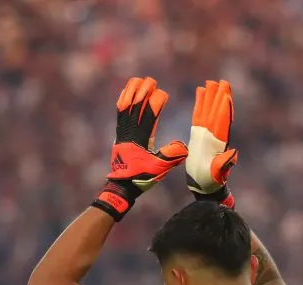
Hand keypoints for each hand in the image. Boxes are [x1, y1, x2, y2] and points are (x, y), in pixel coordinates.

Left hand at [92, 77, 188, 220]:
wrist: (121, 186)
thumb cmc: (141, 178)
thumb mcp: (159, 169)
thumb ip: (171, 157)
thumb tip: (184, 146)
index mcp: (141, 139)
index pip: (149, 116)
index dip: (156, 102)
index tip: (164, 93)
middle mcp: (130, 133)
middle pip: (135, 107)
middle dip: (143, 91)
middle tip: (151, 80)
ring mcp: (122, 133)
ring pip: (125, 107)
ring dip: (131, 92)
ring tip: (138, 80)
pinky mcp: (119, 135)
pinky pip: (119, 114)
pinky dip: (122, 101)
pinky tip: (126, 93)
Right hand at [186, 80, 237, 206]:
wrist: (204, 187)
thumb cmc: (209, 183)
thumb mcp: (216, 175)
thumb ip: (223, 165)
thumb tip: (233, 153)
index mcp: (218, 143)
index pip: (221, 122)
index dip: (223, 108)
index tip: (225, 94)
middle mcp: (214, 136)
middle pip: (217, 112)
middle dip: (219, 97)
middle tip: (222, 82)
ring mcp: (207, 135)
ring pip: (209, 112)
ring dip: (210, 98)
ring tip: (211, 83)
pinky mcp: (199, 137)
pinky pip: (199, 116)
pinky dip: (199, 104)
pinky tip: (200, 93)